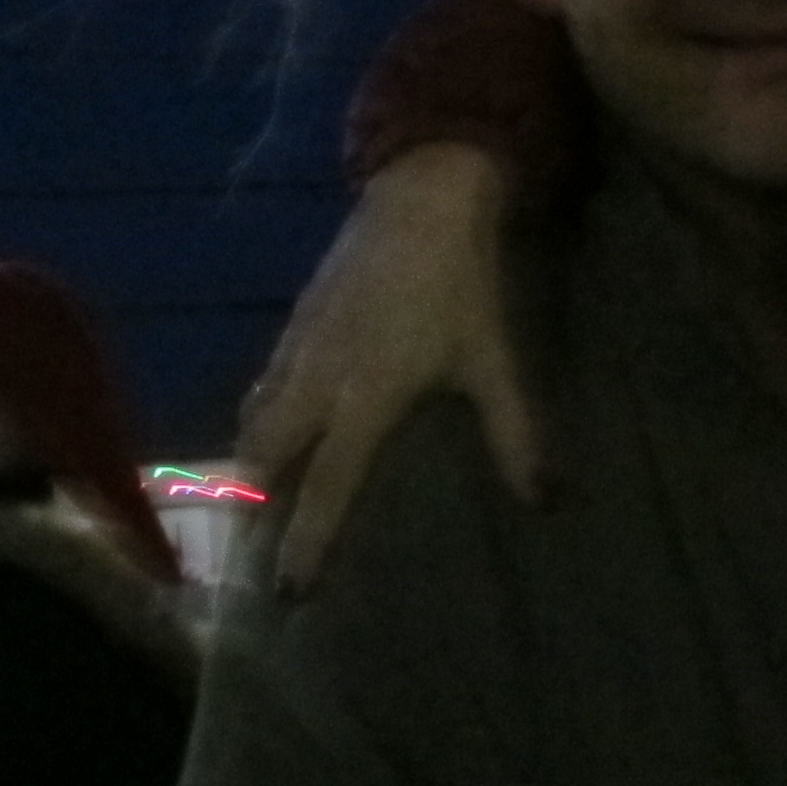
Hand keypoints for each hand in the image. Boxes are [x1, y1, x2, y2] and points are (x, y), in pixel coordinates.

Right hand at [241, 142, 544, 593]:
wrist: (420, 195)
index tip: (287, 589)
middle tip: (243, 550)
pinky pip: (265, 380)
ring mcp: (300, 345)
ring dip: (247, 461)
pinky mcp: (296, 316)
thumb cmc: (461, 283)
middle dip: (254, 503)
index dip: (308, 541)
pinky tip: (260, 422)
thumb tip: (545, 499)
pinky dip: (256, 412)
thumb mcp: (492, 360)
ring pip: (258, 416)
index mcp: (365, 400)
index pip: (329, 486)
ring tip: (241, 499)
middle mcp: (319, 380)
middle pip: (269, 455)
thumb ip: (516, 434)